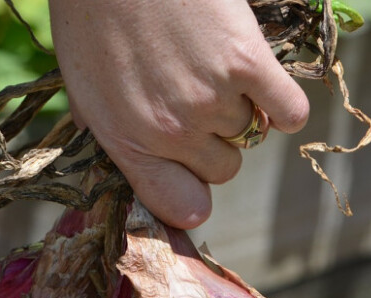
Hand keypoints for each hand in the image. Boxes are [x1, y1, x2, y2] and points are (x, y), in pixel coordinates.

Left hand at [49, 0, 308, 228]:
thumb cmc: (91, 15)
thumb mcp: (81, 87)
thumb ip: (107, 133)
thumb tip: (125, 168)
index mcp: (126, 142)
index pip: (178, 205)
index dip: (192, 196)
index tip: (196, 180)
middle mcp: (171, 132)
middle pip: (223, 170)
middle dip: (215, 144)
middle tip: (200, 103)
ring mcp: (210, 99)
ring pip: (250, 132)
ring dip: (240, 107)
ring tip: (213, 69)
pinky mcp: (246, 62)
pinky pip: (289, 111)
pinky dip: (283, 104)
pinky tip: (262, 83)